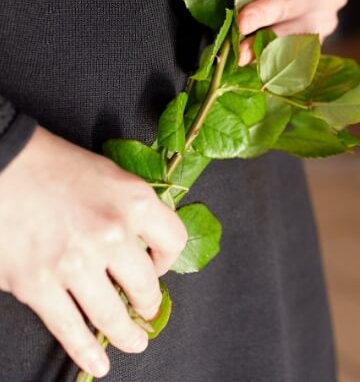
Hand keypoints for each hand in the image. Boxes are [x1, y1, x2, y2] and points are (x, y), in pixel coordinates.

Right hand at [0, 127, 187, 378]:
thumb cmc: (58, 166)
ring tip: (135, 343)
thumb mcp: (113, 177)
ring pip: (110, 314)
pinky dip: (86, 350)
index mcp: (135, 202)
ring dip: (126, 334)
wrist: (5, 168)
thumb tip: (145, 243)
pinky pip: (70, 328)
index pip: (173, 241)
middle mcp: (111, 234)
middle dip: (149, 302)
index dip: (169, 258)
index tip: (158, 264)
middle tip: (148, 310)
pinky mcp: (38, 286)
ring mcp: (74, 264)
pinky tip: (99, 362)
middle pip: (144, 284)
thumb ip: (133, 210)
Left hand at [236, 0, 348, 65]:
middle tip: (242, 22)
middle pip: (292, 3)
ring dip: (264, 42)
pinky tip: (253, 59)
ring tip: (241, 52)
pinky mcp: (320, 41)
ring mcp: (326, 18)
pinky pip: (295, 52)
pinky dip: (271, 56)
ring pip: (294, 33)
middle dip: (264, 13)